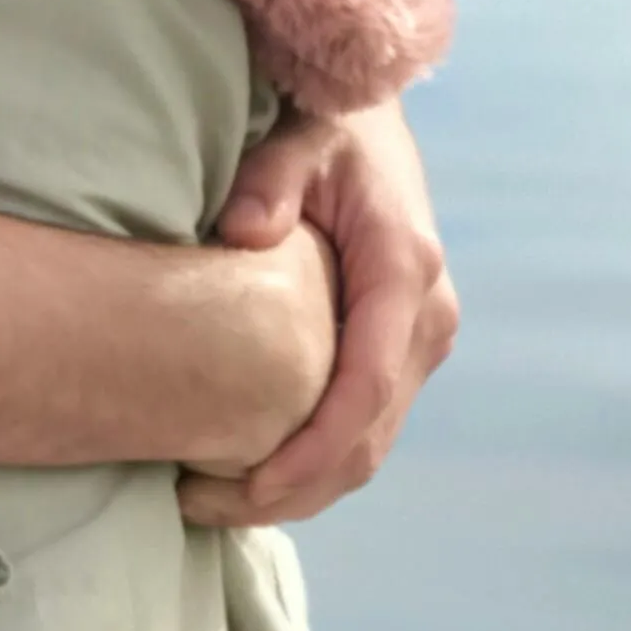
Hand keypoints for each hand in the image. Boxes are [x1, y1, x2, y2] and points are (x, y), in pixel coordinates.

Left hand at [181, 101, 458, 526]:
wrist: (366, 121)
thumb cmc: (323, 127)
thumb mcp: (295, 139)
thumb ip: (269, 180)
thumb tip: (246, 232)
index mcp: (404, 272)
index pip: (364, 387)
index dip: (313, 449)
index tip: (251, 487)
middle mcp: (425, 316)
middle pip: (370, 435)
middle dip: (297, 486)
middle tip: (206, 509)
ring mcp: (419, 337)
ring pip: (372, 443)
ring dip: (307, 486)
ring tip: (219, 505)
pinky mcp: (401, 346)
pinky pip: (366, 423)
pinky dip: (318, 460)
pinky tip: (256, 474)